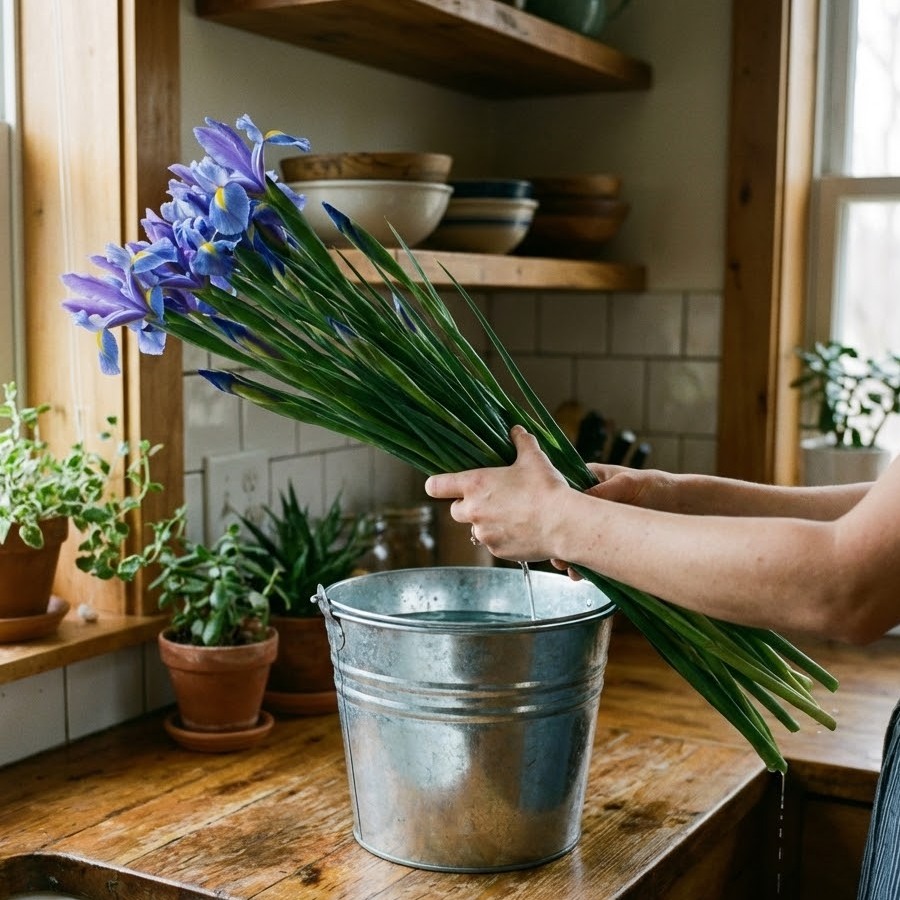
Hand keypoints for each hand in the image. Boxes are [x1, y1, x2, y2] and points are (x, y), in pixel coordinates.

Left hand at [424, 425, 572, 560]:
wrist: (564, 523)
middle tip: (491, 499)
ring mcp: (484, 533)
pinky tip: (522, 529)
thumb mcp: (534, 458)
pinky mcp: (497, 550)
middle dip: (468, 506)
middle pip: (455, 510)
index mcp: (475, 485)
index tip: (439, 485)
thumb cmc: (546, 488)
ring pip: (476, 529)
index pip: (436, 486)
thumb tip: (517, 430)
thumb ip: (521, 442)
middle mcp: (473, 511)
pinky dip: (502, 538)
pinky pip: (493, 543)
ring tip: (512, 515)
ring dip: (487, 523)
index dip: (436, 485)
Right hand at [548, 465, 677, 576]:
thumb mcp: (628, 483)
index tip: (550, 523)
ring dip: (569, 554)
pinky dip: (585, 564)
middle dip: (558, 537)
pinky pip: (589, 552)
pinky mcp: (605, 541)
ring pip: (574, 539)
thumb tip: (580, 500)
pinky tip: (582, 573)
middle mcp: (589, 501)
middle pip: (564, 519)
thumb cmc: (656, 486)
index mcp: (589, 479)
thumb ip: (604, 491)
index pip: (562, 491)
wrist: (681, 506)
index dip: (553, 507)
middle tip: (557, 554)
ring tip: (568, 568)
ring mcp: (596, 523)